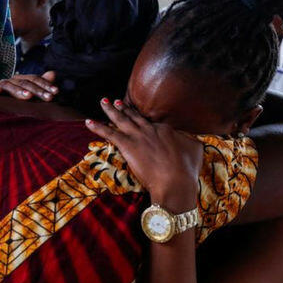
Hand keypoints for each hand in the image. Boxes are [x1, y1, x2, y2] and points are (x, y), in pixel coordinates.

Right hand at [0, 71, 58, 100]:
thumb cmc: (13, 104)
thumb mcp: (29, 97)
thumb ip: (40, 86)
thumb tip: (53, 73)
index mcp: (20, 82)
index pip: (34, 79)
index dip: (45, 84)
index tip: (56, 92)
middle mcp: (10, 82)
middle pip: (24, 82)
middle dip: (37, 90)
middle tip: (48, 98)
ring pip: (8, 85)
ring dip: (18, 90)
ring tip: (28, 96)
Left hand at [85, 99, 202, 211]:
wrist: (175, 181)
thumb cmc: (187, 170)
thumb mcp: (195, 150)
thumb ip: (190, 142)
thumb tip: (193, 139)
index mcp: (166, 129)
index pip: (151, 121)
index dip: (141, 118)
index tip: (136, 114)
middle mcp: (150, 129)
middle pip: (134, 116)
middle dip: (123, 107)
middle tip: (115, 101)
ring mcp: (138, 136)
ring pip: (120, 119)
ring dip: (109, 110)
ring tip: (103, 102)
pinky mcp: (128, 145)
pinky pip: (109, 133)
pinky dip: (97, 127)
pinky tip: (88, 121)